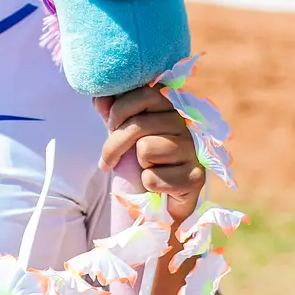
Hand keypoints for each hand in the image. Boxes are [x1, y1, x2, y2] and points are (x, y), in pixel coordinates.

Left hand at [94, 86, 202, 222]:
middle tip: (108, 161)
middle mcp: (183, 125)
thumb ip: (111, 114)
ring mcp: (191, 150)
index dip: (120, 109)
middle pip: (140, 125)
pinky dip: (148, 184)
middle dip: (114, 145)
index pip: (144, 93)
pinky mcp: (195, 177)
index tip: (111, 126)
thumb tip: (99, 98)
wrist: (158, 201)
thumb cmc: (139, 162)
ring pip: (146, 149)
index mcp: (166, 109)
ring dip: (139, 165)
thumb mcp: (121, 134)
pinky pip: (153, 178)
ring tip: (148, 169)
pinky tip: (158, 185)